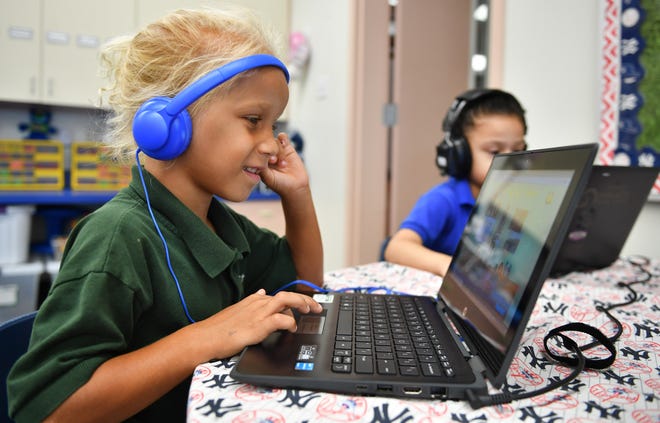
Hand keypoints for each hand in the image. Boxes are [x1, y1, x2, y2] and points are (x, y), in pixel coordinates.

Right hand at [195, 289, 321, 358]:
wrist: (206, 337)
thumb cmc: (219, 328)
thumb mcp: (238, 310)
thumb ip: (252, 302)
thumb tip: (261, 292)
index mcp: (254, 299)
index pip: (280, 296)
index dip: (296, 300)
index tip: (306, 304)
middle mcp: (258, 303)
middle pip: (287, 295)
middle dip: (304, 299)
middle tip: (315, 307)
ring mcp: (259, 313)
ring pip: (287, 301)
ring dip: (301, 304)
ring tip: (310, 311)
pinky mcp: (259, 325)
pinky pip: (281, 319)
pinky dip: (290, 322)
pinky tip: (292, 329)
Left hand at [259, 133, 308, 196]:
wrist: (296, 187)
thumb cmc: (280, 185)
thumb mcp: (268, 178)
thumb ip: (262, 168)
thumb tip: (256, 156)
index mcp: (260, 161)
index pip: (256, 150)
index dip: (261, 152)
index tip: (268, 162)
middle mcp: (268, 155)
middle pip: (265, 144)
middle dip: (270, 151)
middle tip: (274, 161)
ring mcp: (277, 151)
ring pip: (274, 141)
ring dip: (278, 149)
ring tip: (282, 162)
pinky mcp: (287, 148)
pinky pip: (283, 137)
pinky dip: (283, 138)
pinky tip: (284, 144)